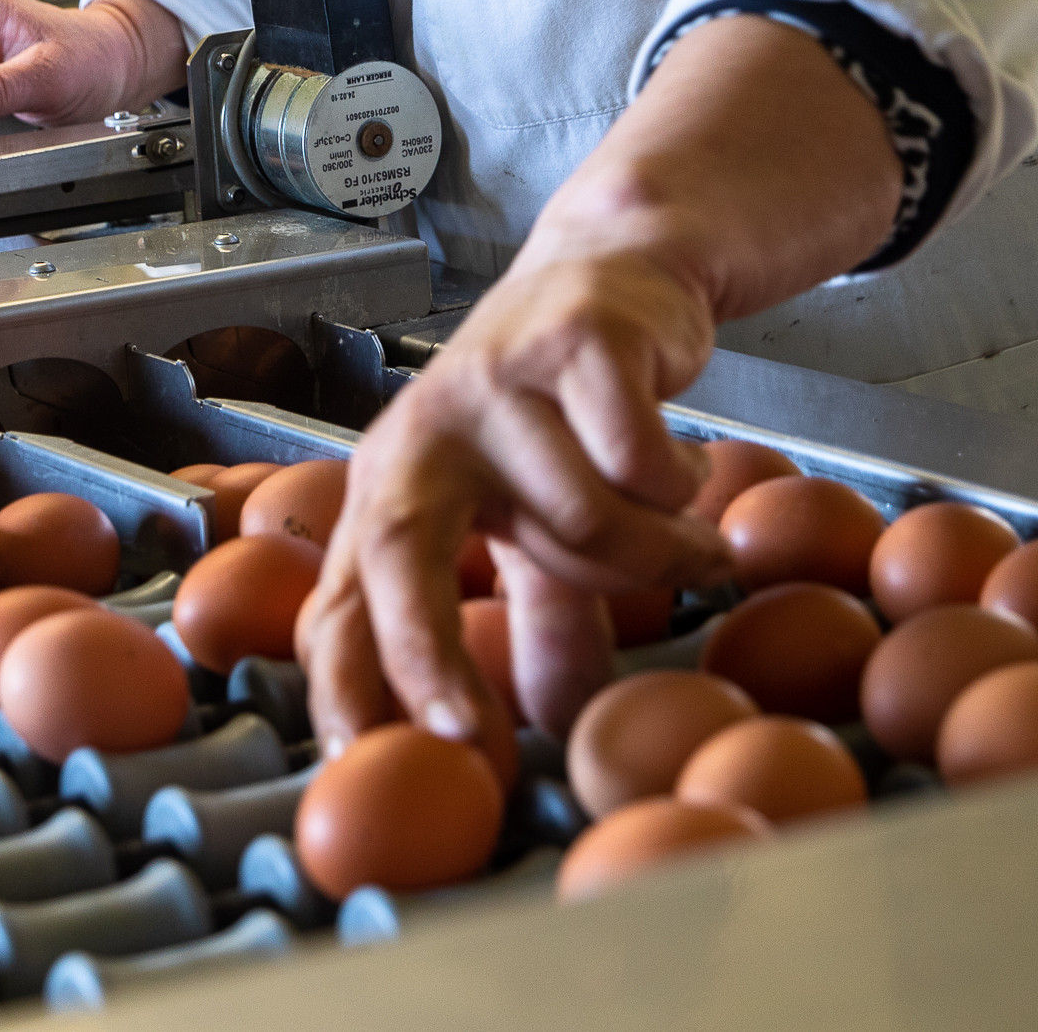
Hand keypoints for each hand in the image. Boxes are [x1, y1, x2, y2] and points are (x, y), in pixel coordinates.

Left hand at [299, 245, 726, 749]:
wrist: (621, 274)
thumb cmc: (560, 409)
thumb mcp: (537, 522)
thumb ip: (541, 621)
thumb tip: (551, 725)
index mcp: (399, 486)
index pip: (348, 598)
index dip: (346, 685)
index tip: (361, 764)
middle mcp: (427, 433)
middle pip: (402, 552)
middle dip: (421, 652)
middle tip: (460, 731)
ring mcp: (495, 381)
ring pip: (580, 520)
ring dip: (657, 554)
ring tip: (689, 541)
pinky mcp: (573, 341)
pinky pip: (642, 463)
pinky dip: (685, 488)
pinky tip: (691, 470)